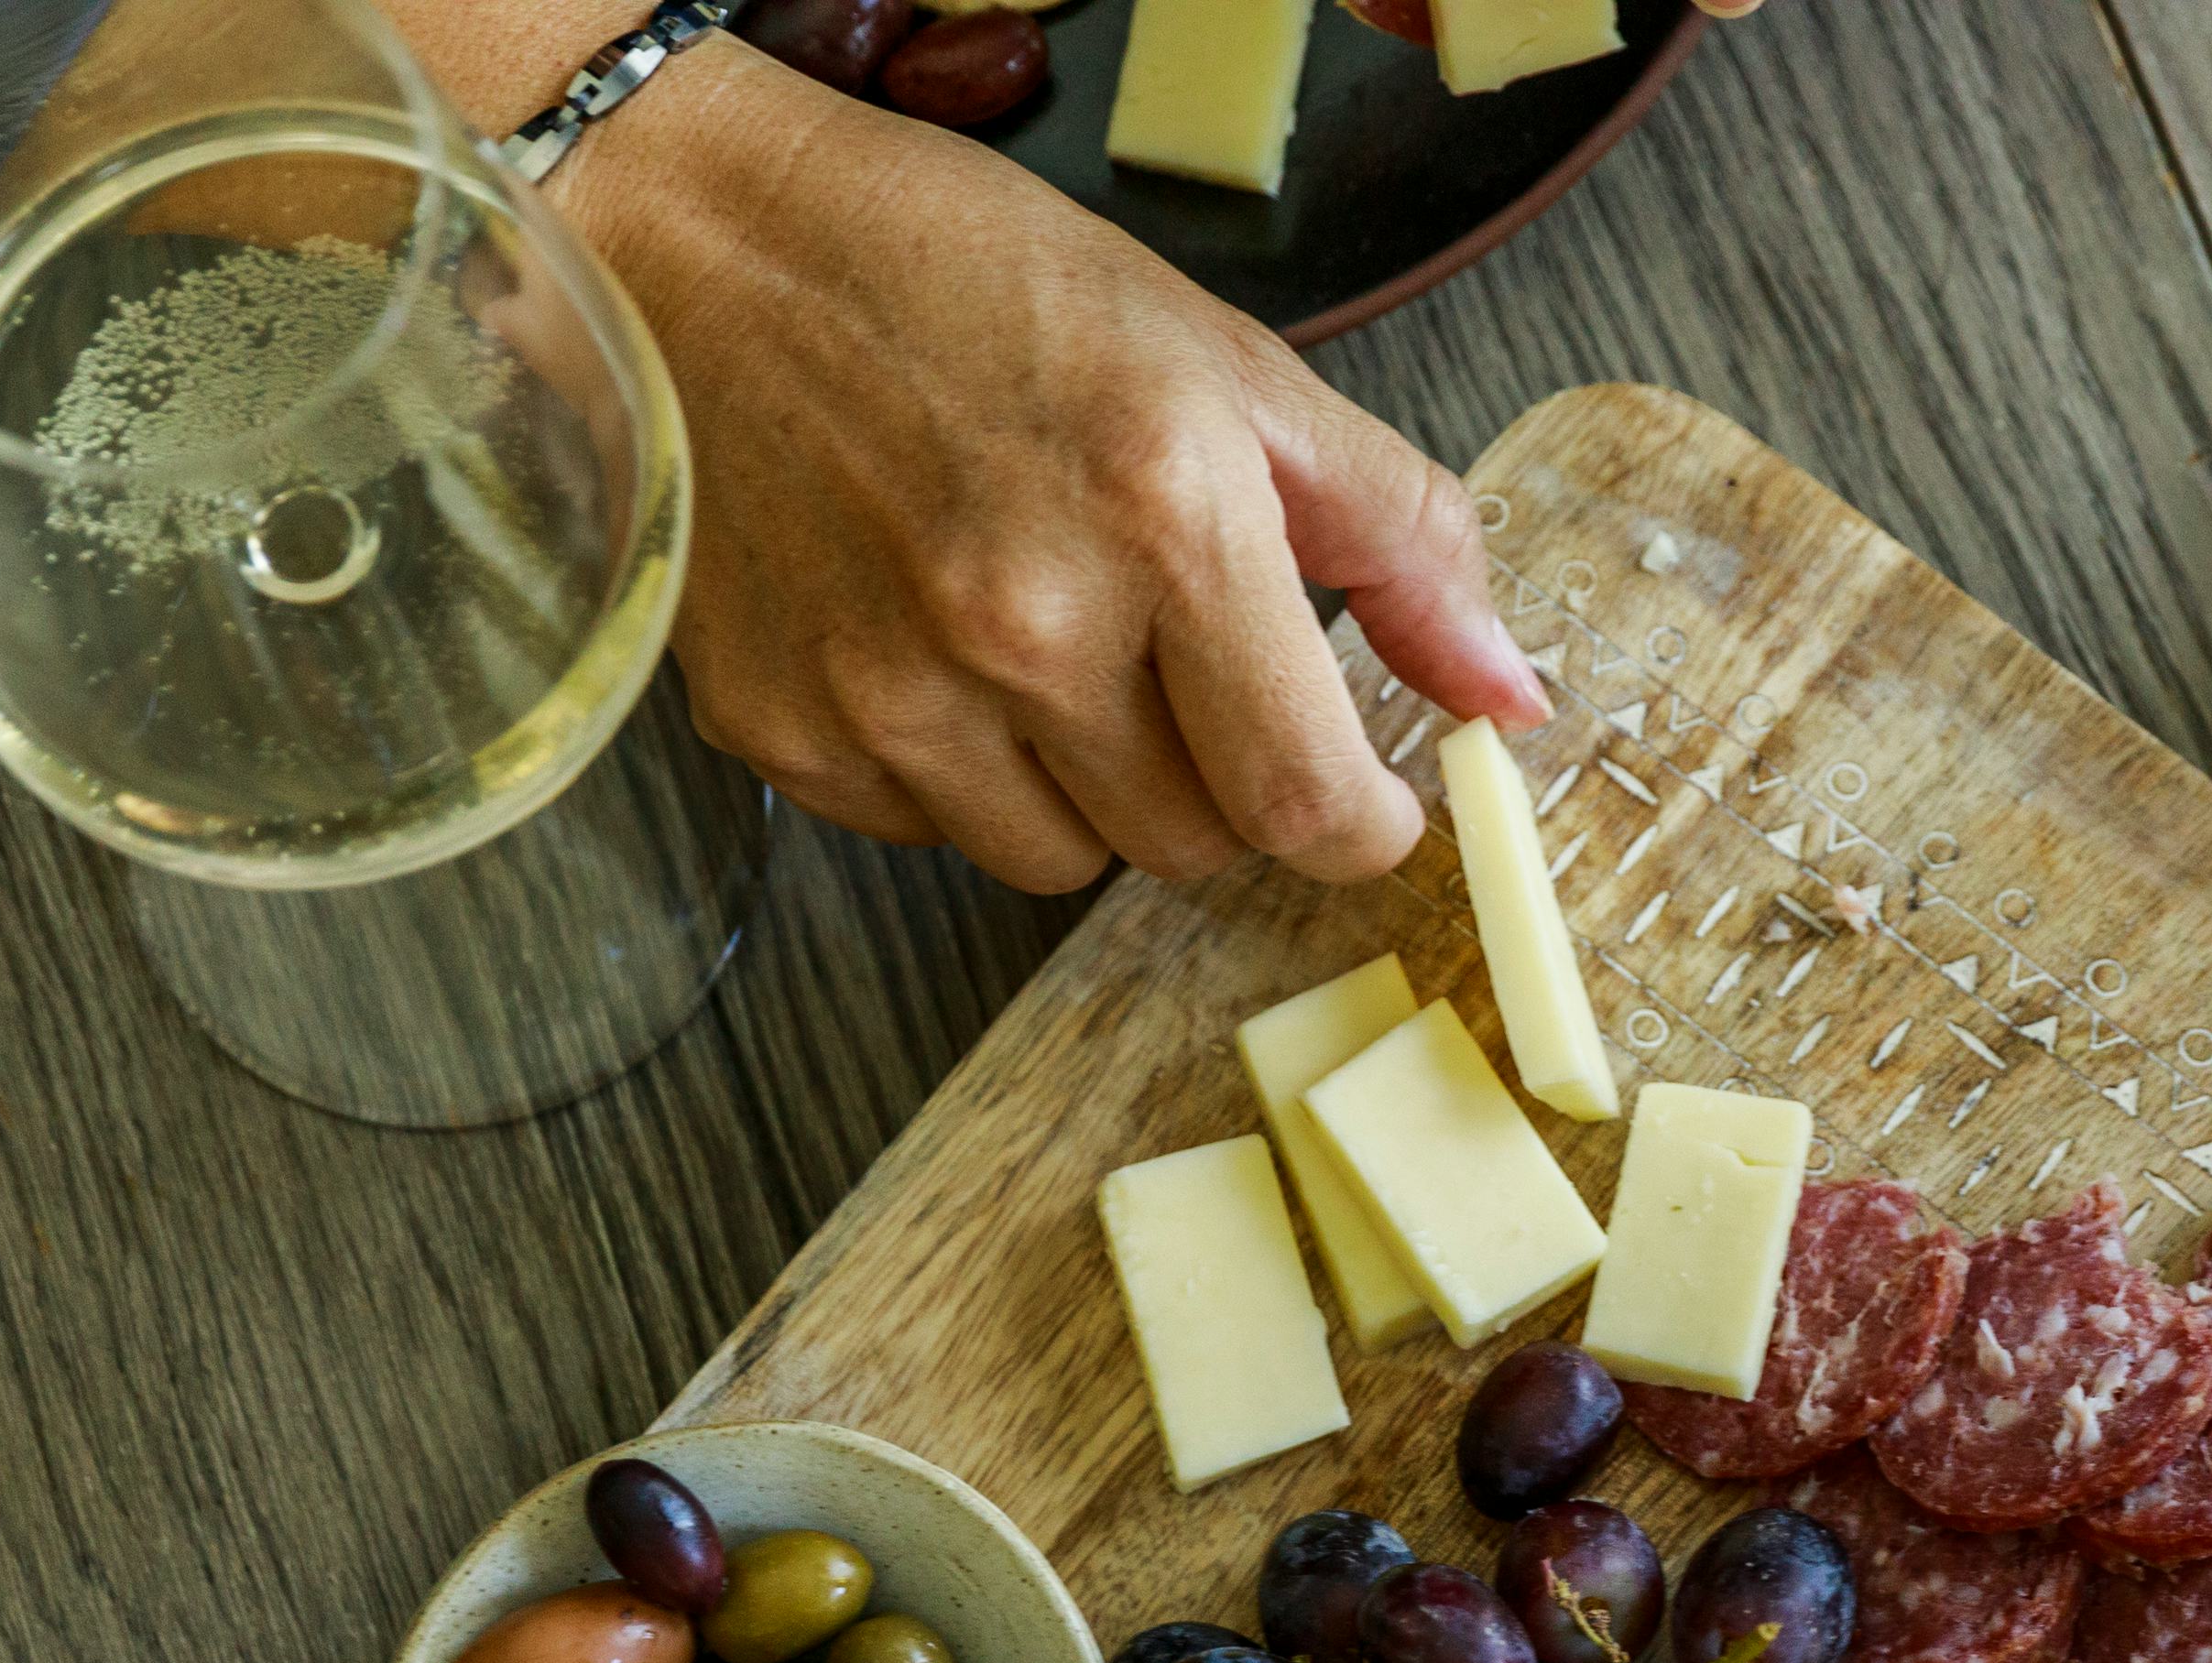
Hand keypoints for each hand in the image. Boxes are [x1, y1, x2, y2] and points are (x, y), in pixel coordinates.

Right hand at [559, 49, 1545, 888]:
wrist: (705, 251)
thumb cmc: (967, 283)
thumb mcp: (1229, 366)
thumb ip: (1398, 534)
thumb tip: (1505, 692)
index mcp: (1163, 515)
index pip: (1308, 798)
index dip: (1358, 821)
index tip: (1363, 794)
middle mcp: (1025, 623)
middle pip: (1194, 843)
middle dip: (1220, 778)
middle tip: (1178, 658)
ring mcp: (892, 692)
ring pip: (1064, 862)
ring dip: (1090, 787)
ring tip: (1049, 639)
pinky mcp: (788, 733)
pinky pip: (931, 832)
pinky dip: (960, 771)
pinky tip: (933, 644)